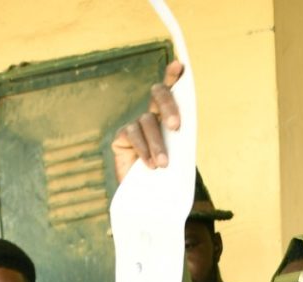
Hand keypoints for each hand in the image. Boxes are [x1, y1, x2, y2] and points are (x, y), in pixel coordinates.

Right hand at [111, 60, 185, 183]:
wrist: (147, 197)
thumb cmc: (166, 174)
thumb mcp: (177, 156)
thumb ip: (180, 139)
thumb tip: (180, 129)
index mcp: (168, 116)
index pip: (172, 90)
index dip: (173, 75)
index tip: (179, 65)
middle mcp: (152, 114)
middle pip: (158, 96)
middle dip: (169, 106)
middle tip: (176, 126)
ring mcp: (135, 124)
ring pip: (147, 122)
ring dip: (157, 143)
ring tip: (163, 164)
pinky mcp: (122, 136)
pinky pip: (133, 135)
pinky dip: (143, 150)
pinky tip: (149, 165)